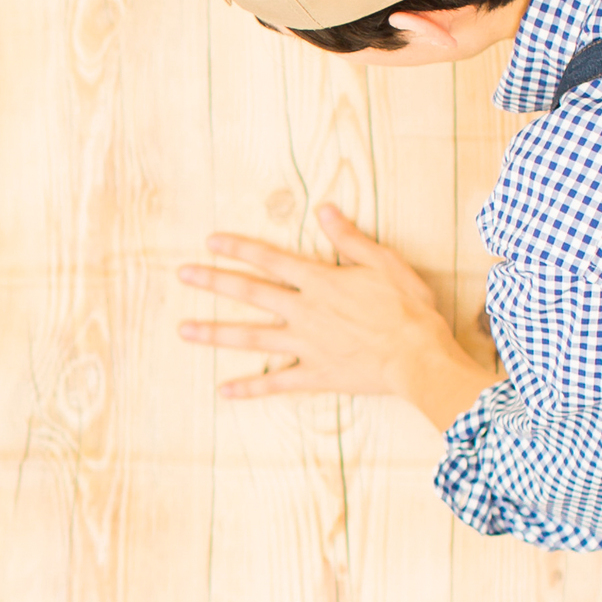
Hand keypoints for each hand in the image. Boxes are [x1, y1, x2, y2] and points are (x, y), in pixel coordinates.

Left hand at [176, 206, 492, 412]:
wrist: (418, 358)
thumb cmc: (408, 310)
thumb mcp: (384, 264)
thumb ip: (350, 239)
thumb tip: (325, 210)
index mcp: (320, 282)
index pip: (270, 259)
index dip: (239, 248)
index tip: (210, 242)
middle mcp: (304, 311)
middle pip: (250, 293)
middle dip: (214, 282)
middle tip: (183, 275)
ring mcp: (305, 344)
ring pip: (251, 338)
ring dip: (215, 333)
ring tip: (184, 331)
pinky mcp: (314, 374)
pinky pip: (275, 383)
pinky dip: (250, 389)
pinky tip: (224, 391)